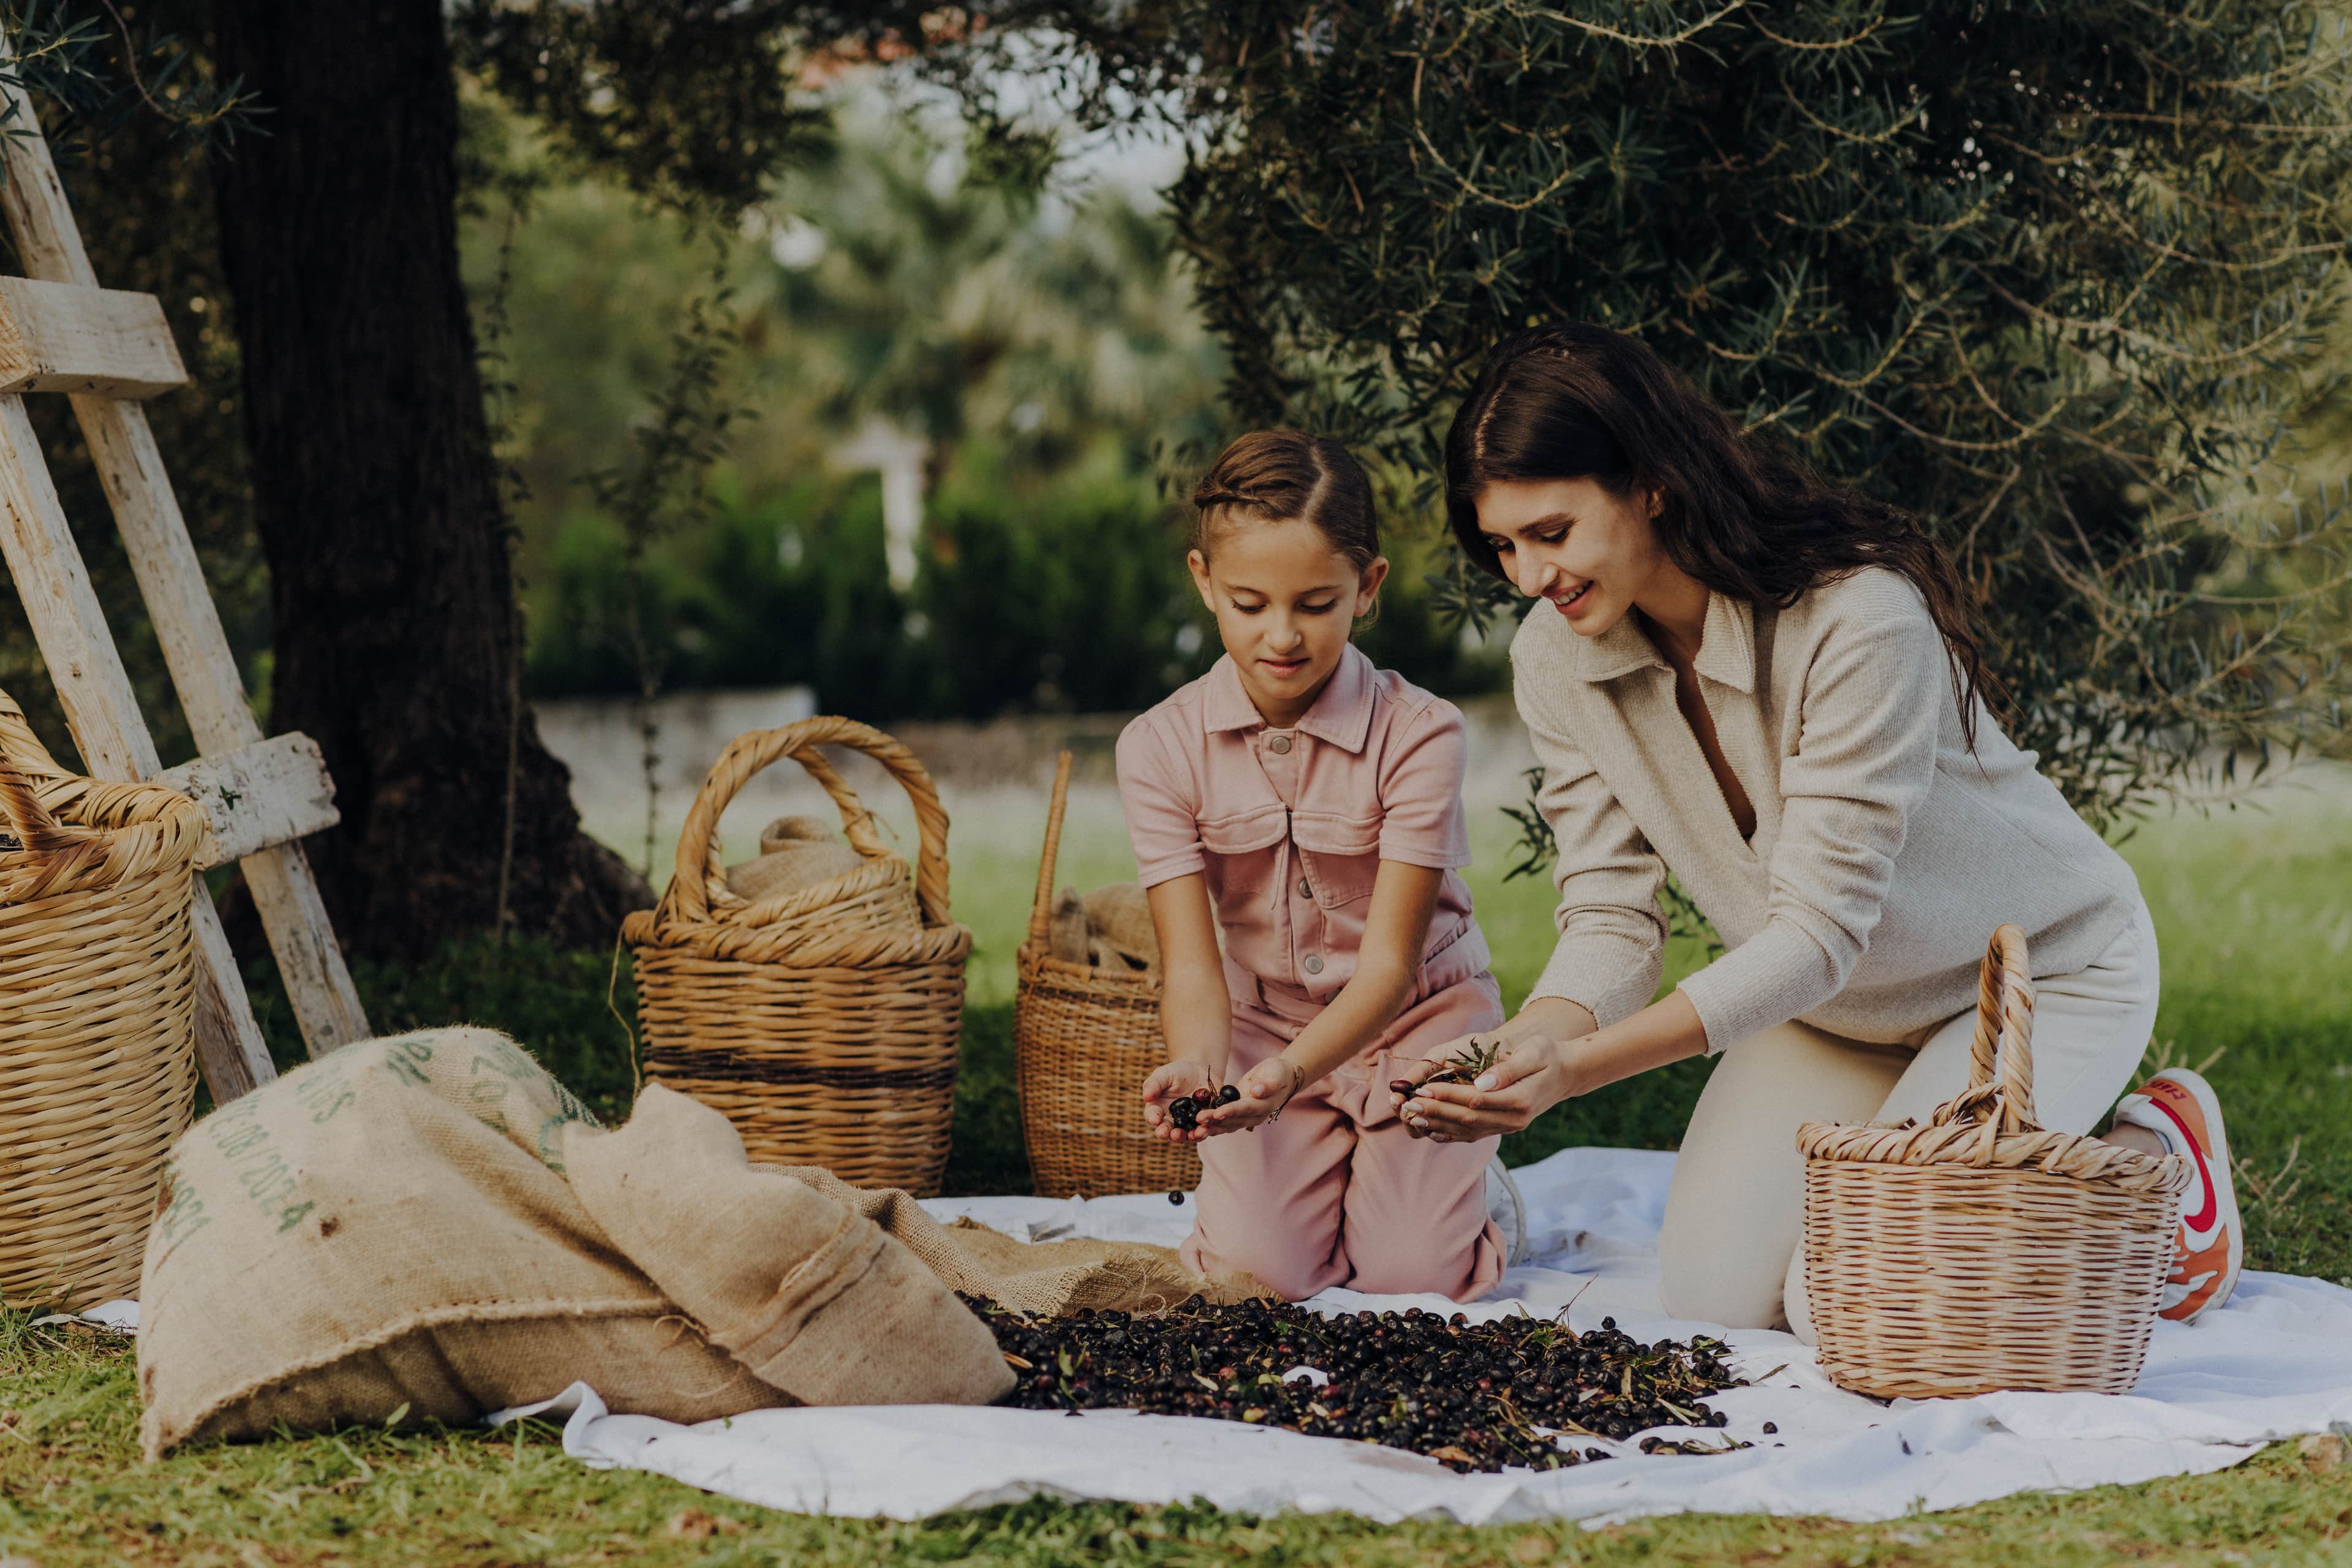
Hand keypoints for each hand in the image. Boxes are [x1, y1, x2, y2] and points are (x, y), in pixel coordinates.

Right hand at [1141, 1060, 1219, 1142]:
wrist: (1201, 1071)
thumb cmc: (1177, 1073)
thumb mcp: (1164, 1074)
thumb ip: (1154, 1084)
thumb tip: (1146, 1096)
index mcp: (1158, 1109)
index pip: (1152, 1116)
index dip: (1153, 1118)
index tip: (1155, 1119)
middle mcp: (1171, 1121)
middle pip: (1167, 1131)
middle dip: (1168, 1133)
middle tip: (1170, 1133)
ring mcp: (1188, 1124)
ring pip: (1186, 1135)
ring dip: (1188, 1136)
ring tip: (1192, 1135)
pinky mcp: (1204, 1123)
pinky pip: (1204, 1130)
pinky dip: (1205, 1131)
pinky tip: (1206, 1128)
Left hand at [1194, 1055, 1303, 1137]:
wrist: (1279, 1079)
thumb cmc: (1278, 1074)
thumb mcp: (1276, 1075)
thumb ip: (1268, 1084)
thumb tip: (1257, 1091)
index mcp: (1263, 1107)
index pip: (1245, 1109)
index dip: (1231, 1112)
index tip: (1217, 1112)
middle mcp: (1253, 1117)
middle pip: (1232, 1121)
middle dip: (1214, 1121)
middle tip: (1198, 1119)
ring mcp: (1244, 1118)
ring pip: (1225, 1125)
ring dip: (1210, 1126)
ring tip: (1193, 1126)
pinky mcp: (1235, 1115)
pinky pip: (1221, 1122)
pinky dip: (1209, 1124)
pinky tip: (1195, 1125)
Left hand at [1388, 1033, 1578, 1142]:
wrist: (1566, 1073)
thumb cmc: (1548, 1055)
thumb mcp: (1534, 1053)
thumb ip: (1508, 1069)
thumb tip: (1482, 1082)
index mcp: (1520, 1100)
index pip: (1476, 1100)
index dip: (1447, 1095)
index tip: (1423, 1089)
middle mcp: (1513, 1119)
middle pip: (1467, 1119)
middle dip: (1435, 1111)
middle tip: (1408, 1105)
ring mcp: (1508, 1126)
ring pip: (1466, 1130)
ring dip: (1436, 1123)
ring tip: (1411, 1116)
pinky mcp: (1502, 1127)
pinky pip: (1471, 1135)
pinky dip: (1448, 1133)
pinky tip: (1428, 1128)